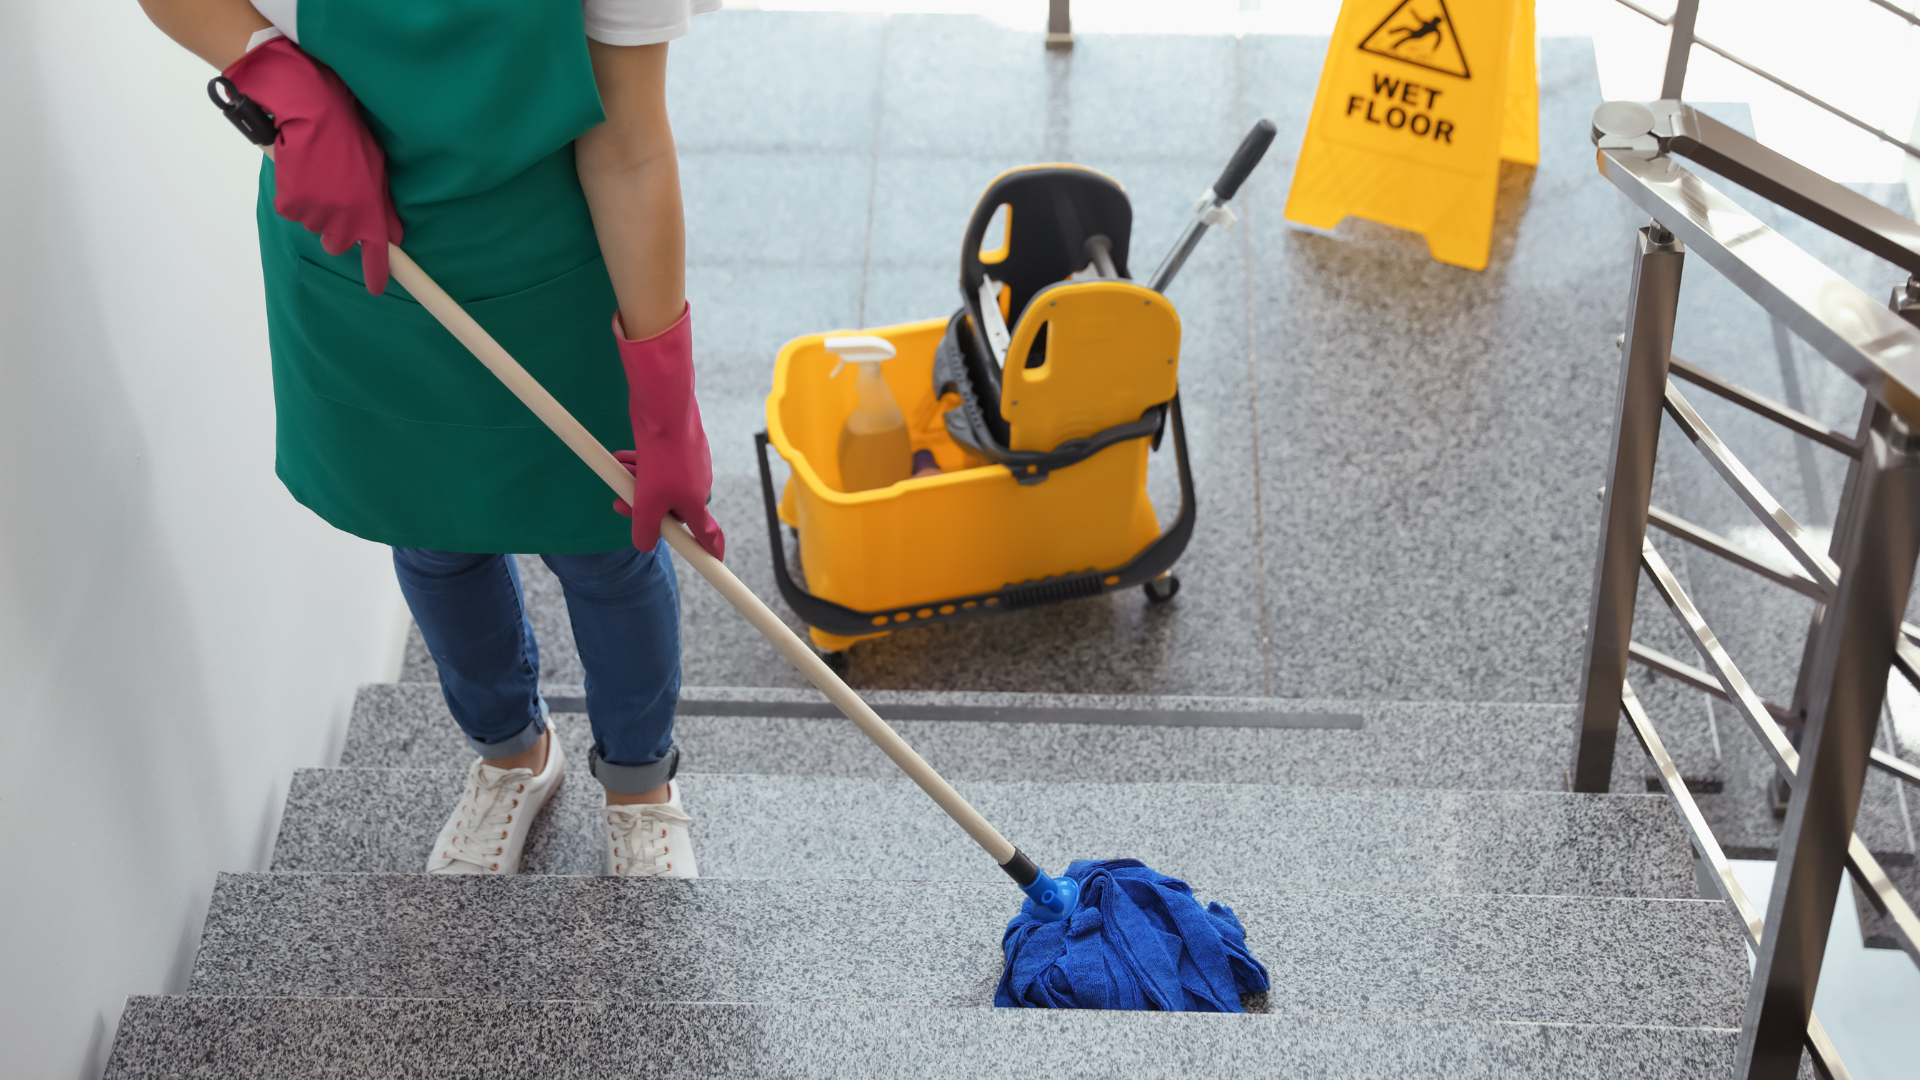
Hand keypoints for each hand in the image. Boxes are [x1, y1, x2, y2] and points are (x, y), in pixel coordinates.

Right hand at [222, 37, 402, 293]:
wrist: (315, 114)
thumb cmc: (349, 138)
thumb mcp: (376, 172)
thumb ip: (384, 208)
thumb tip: (395, 236)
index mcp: (370, 213)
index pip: (377, 255)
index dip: (376, 274)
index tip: (376, 288)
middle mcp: (345, 220)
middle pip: (336, 245)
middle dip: (335, 229)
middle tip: (334, 197)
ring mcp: (317, 215)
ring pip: (313, 225)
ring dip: (313, 207)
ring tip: (317, 174)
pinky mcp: (291, 205)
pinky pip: (291, 210)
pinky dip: (292, 195)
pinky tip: (299, 172)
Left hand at [610, 304, 724, 559]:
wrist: (665, 410)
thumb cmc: (662, 458)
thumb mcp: (647, 502)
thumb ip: (645, 529)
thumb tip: (644, 544)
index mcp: (696, 503)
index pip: (708, 535)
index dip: (711, 551)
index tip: (717, 562)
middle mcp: (698, 485)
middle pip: (672, 508)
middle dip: (645, 507)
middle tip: (621, 503)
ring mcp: (691, 464)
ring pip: (661, 484)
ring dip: (639, 484)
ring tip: (620, 473)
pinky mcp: (681, 446)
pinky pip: (660, 464)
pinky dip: (642, 465)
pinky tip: (622, 457)